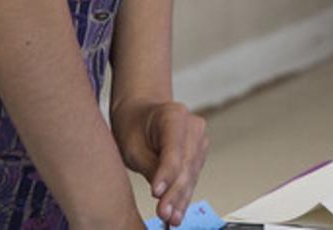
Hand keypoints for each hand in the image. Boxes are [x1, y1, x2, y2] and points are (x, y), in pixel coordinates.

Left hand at [112, 97, 208, 226]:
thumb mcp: (132, 146)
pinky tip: (178, 212)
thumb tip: (162, 193)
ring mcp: (200, 140)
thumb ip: (149, 166)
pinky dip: (183, 195)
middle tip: (164, 214)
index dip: (166, 173)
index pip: (173, 149)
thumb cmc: (134, 126)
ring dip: (181, 198)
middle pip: (186, 164)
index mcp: (174, 115)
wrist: (141, 113)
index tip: (156, 193)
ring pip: (191, 174)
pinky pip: (192, 177)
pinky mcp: (199, 154)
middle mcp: (193, 126)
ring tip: (172, 218)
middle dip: (175, 192)